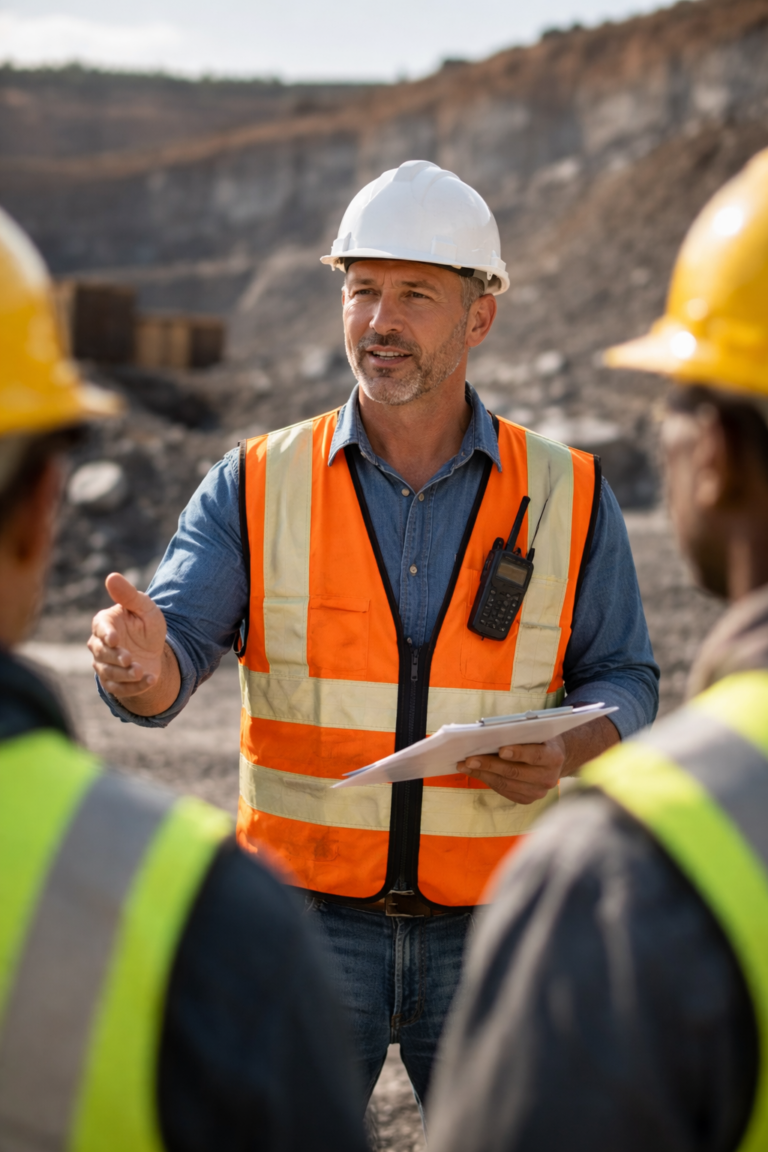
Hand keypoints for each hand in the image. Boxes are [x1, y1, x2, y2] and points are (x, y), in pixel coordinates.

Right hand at [89, 572, 166, 697]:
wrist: (155, 650)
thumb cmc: (146, 623)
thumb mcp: (144, 607)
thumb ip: (128, 595)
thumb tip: (111, 576)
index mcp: (104, 622)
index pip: (99, 627)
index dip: (105, 634)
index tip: (114, 639)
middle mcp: (99, 644)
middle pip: (101, 653)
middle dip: (115, 657)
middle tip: (129, 659)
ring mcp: (104, 665)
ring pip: (109, 672)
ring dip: (125, 674)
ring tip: (141, 671)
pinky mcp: (114, 682)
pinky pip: (120, 688)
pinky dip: (135, 687)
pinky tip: (151, 680)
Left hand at [460, 717, 620, 802]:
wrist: (554, 759)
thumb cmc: (540, 739)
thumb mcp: (537, 731)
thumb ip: (521, 733)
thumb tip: (490, 733)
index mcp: (554, 757)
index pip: (535, 755)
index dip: (518, 753)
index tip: (501, 750)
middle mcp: (548, 777)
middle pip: (515, 772)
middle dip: (490, 765)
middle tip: (470, 759)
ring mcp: (538, 791)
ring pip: (506, 784)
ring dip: (483, 774)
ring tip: (465, 766)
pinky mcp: (528, 799)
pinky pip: (504, 791)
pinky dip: (488, 780)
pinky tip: (475, 772)